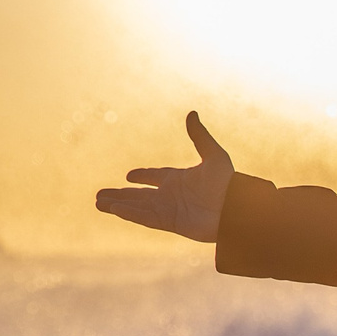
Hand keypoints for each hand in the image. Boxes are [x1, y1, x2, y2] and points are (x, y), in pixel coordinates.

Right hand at [95, 111, 233, 242]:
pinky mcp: (171, 223)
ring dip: (118, 205)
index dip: (143, 176)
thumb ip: (200, 136)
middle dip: (121, 195)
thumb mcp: (215, 156)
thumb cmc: (230, 184)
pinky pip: (145, 218)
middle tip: (100, 195)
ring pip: (137, 207)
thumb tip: (192, 113)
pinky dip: (130, 213)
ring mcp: (170, 210)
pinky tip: (114, 209)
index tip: (129, 176)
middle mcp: (172, 196)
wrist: (238, 210)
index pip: (155, 176)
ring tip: (98, 203)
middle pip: (140, 195)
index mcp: (180, 179)